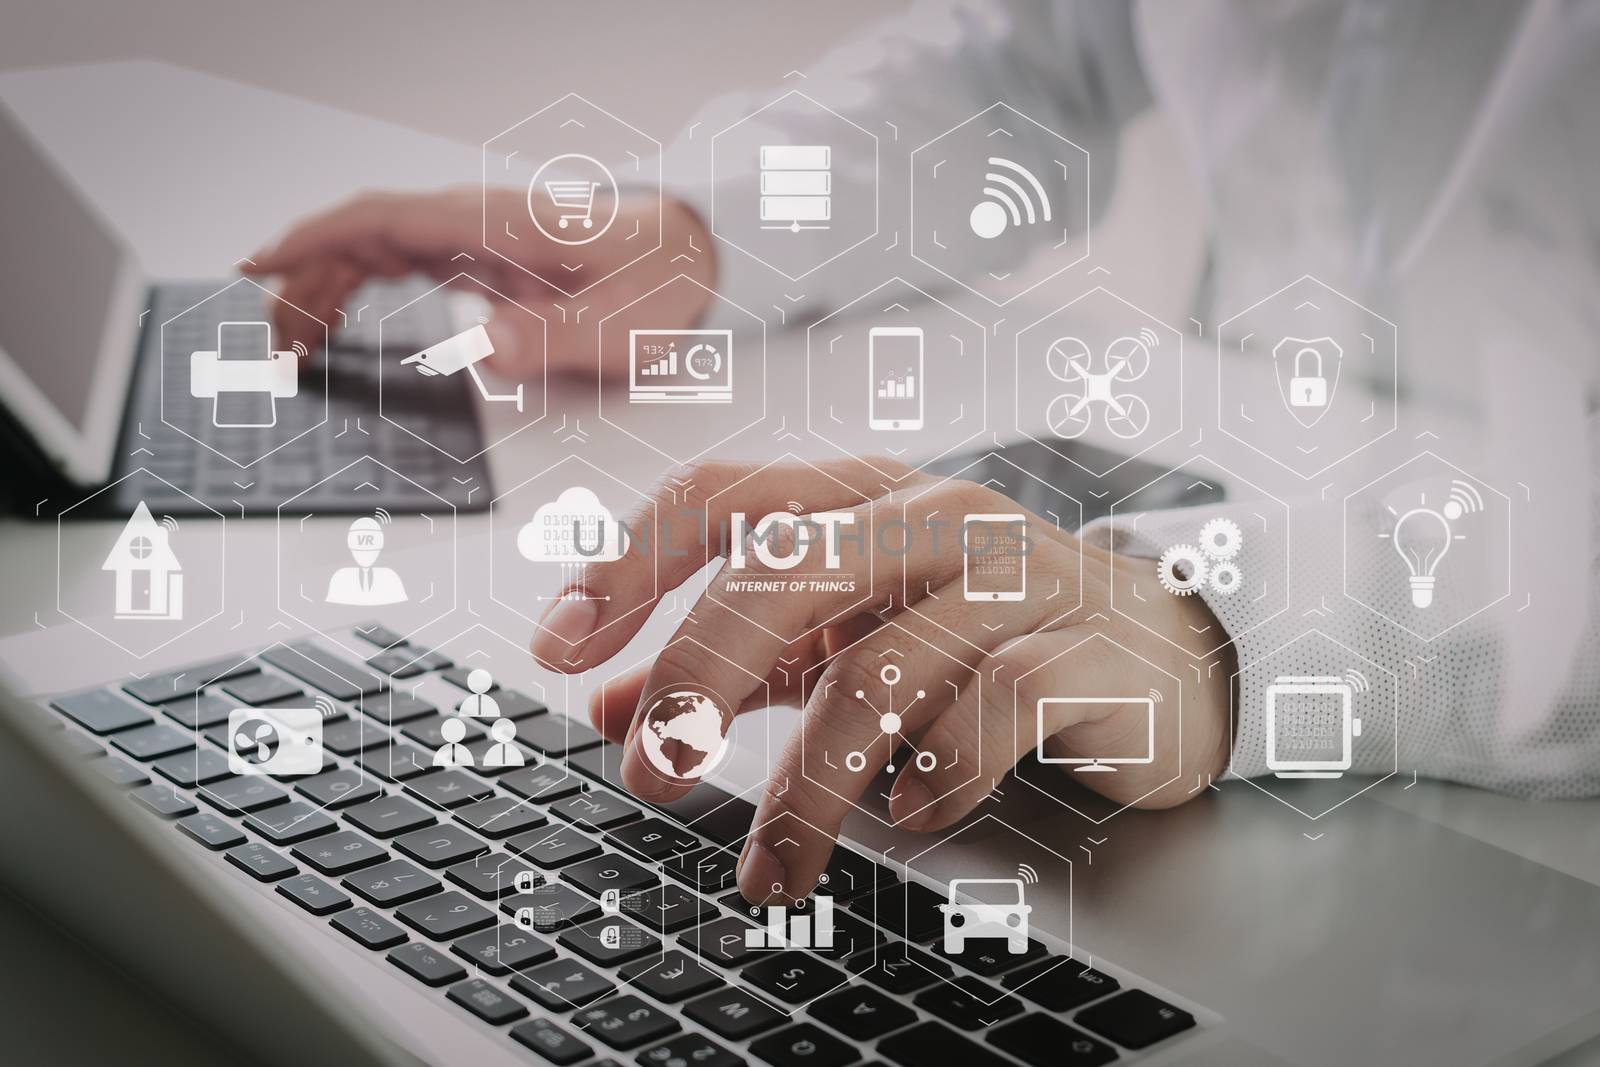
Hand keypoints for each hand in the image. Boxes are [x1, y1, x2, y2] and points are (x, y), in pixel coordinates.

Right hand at [243, 186, 714, 378]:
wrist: (693, 254)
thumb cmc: (659, 280)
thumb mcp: (620, 322)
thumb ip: (553, 336)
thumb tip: (481, 345)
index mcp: (494, 226)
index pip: (381, 219)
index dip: (314, 240)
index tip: (259, 264)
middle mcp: (472, 222)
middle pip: (362, 237)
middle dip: (305, 283)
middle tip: (274, 347)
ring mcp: (472, 236)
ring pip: (373, 250)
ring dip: (324, 289)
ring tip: (291, 345)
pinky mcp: (478, 257)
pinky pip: (399, 261)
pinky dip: (357, 286)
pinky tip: (335, 319)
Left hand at [532, 459, 1234, 902]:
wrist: (1160, 646)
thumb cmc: (982, 632)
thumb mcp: (850, 632)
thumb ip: (740, 662)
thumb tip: (607, 704)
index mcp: (860, 499)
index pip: (722, 494)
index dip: (630, 562)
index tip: (556, 647)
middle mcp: (930, 520)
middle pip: (781, 574)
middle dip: (695, 678)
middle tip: (646, 774)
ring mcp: (1012, 580)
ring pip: (877, 669)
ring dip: (807, 785)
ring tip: (770, 868)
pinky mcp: (1081, 653)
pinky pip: (989, 713)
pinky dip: (934, 778)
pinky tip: (912, 817)